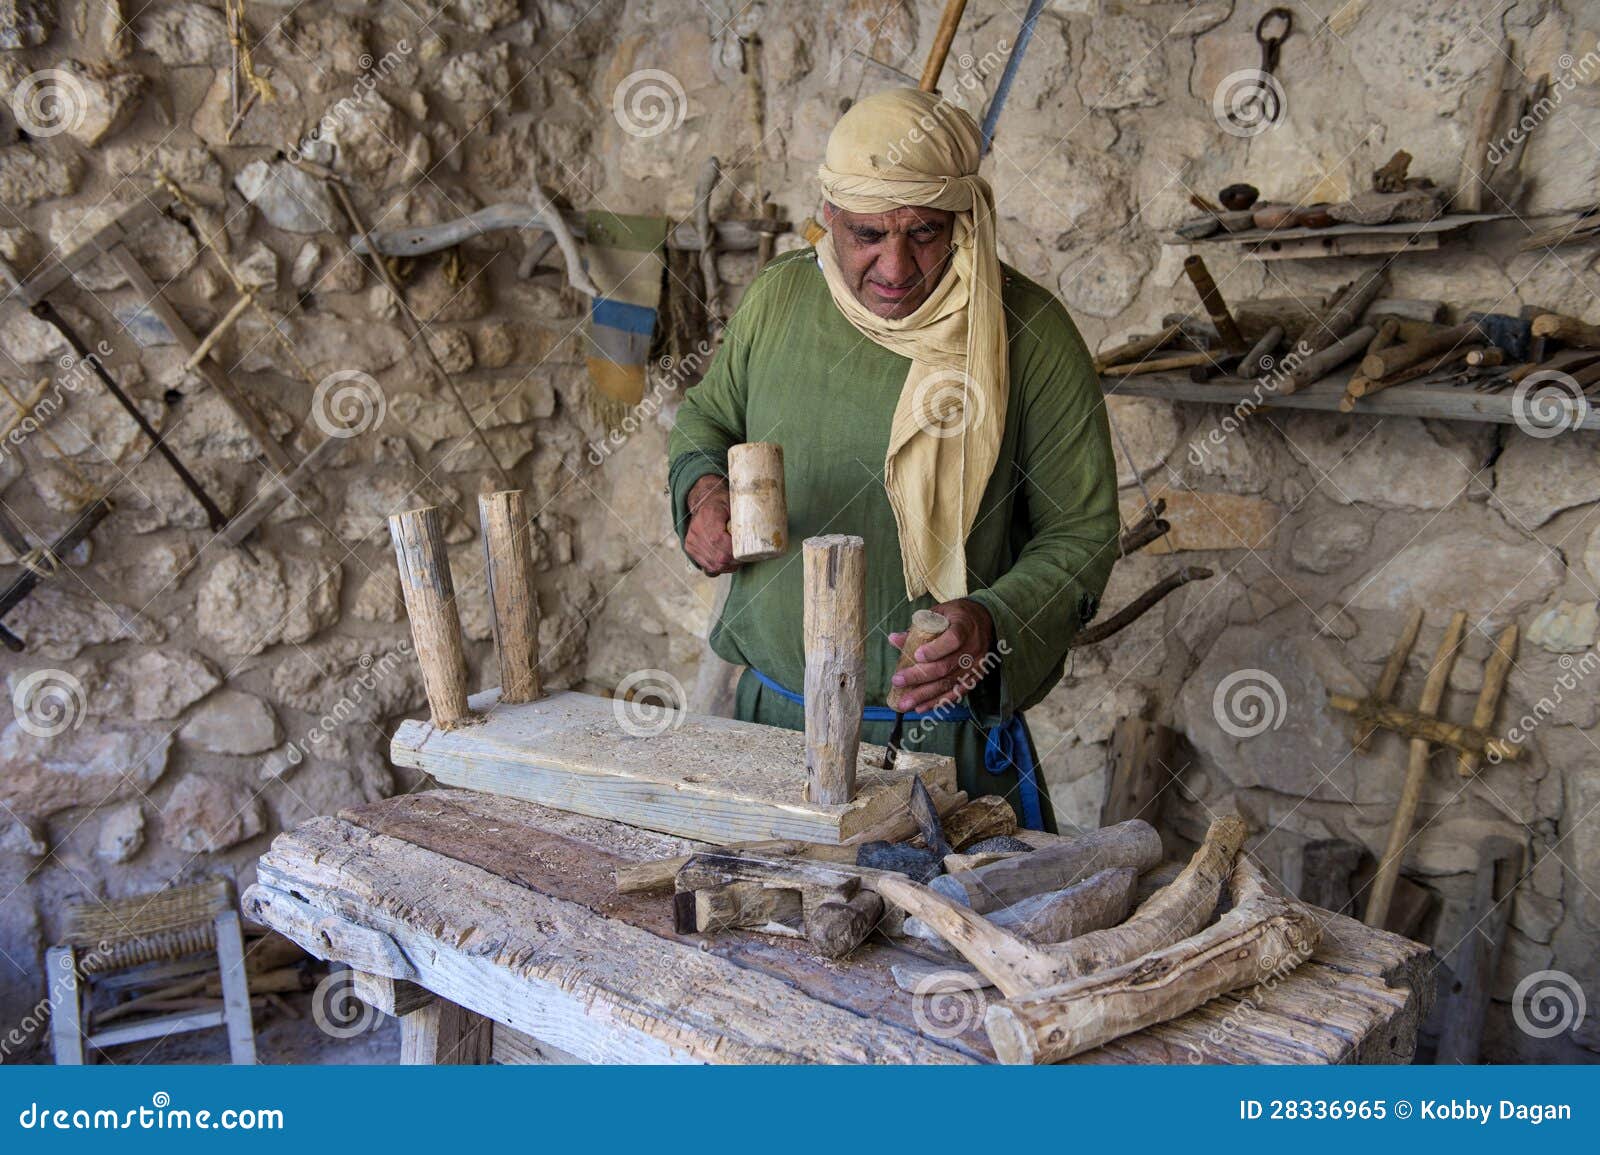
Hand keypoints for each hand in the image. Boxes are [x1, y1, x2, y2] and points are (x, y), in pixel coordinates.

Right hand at [684, 475, 739, 575]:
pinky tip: (725, 561)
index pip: (722, 543)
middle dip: (735, 562)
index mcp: (709, 517)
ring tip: (737, 559)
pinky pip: (707, 568)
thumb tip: (763, 530)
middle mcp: (697, 532)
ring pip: (714, 566)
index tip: (747, 553)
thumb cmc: (721, 502)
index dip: (736, 553)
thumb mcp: (734, 504)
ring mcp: (692, 542)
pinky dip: (719, 568)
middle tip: (746, 558)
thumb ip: (744, 518)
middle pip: (719, 558)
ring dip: (728, 567)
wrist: (702, 501)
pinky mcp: (690, 549)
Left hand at [887, 598, 995, 712]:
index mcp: (964, 626)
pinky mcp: (975, 677)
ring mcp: (976, 665)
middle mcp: (973, 647)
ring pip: (949, 683)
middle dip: (919, 676)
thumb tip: (893, 639)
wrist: (986, 620)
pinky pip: (956, 693)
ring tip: (905, 703)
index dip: (935, 650)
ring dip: (925, 695)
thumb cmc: (957, 616)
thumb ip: (917, 627)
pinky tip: (921, 707)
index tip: (917, 656)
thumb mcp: (939, 613)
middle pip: (946, 666)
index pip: (953, 639)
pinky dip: (938, 701)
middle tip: (897, 681)